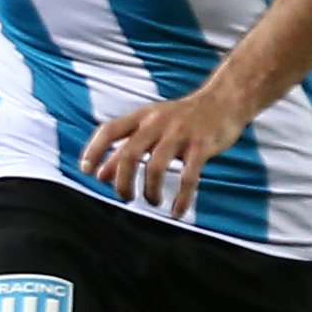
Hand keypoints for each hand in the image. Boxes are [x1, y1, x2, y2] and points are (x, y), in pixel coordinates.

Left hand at [83, 86, 252, 214]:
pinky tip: (176, 211)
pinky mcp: (202, 146)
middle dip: (121, 181)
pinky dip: (181, 198)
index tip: (86, 171)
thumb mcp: (150, 126)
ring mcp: (180, 134)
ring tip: (152, 201)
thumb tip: (99, 175)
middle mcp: (157, 123)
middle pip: (128, 154)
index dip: (94, 151)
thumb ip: (125, 148)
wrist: (225, 99)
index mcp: (142, 117)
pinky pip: (189, 177)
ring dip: (149, 191)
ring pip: (155, 167)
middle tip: (124, 197)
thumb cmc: (182, 117)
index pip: (108, 131)